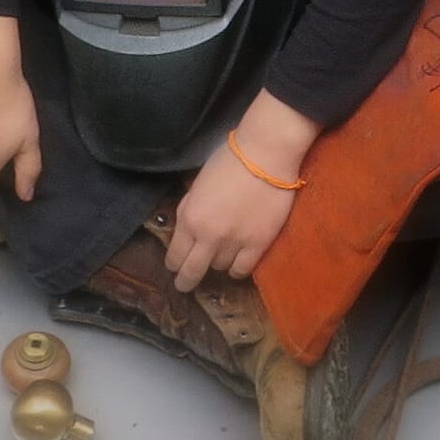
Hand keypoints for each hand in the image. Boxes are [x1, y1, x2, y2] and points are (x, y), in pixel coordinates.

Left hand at [165, 91, 318, 291]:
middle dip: (185, 281)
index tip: (174, 267)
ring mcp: (234, 243)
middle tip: (185, 285)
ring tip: (220, 256)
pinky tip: (237, 262)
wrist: (265, 154)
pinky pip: (242, 270)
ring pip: (219, 269)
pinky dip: (237, 269)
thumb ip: (189, 209)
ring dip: (217, 263)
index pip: (175, 255)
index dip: (173, 265)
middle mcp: (208, 236)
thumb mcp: (198, 184)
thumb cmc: (229, 160)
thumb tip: (186, 230)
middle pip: (192, 272)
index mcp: (190, 218)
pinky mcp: (258, 244)